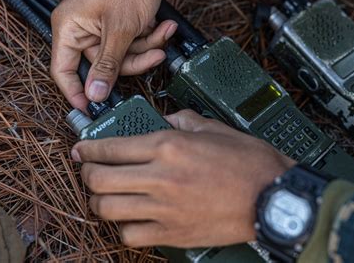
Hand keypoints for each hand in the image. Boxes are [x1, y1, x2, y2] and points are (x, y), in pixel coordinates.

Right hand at [51, 0, 200, 109]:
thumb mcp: (120, 29)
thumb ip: (108, 65)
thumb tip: (95, 95)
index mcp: (68, 27)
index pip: (63, 70)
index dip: (75, 92)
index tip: (91, 109)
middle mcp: (79, 29)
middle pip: (101, 66)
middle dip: (131, 61)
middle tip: (152, 56)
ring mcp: (98, 27)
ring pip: (120, 58)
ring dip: (144, 48)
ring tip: (161, 32)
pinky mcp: (115, 25)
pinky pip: (129, 44)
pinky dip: (147, 38)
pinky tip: (161, 25)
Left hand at [71, 110, 295, 247]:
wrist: (273, 198)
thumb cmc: (248, 163)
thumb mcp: (213, 128)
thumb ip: (181, 120)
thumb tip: (164, 118)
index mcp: (168, 146)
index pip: (111, 147)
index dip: (88, 148)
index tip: (81, 149)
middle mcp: (160, 177)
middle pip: (100, 179)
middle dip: (86, 174)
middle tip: (88, 170)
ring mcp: (164, 208)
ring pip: (108, 209)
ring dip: (99, 201)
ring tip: (103, 195)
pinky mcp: (172, 233)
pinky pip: (130, 235)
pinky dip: (123, 227)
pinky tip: (129, 218)